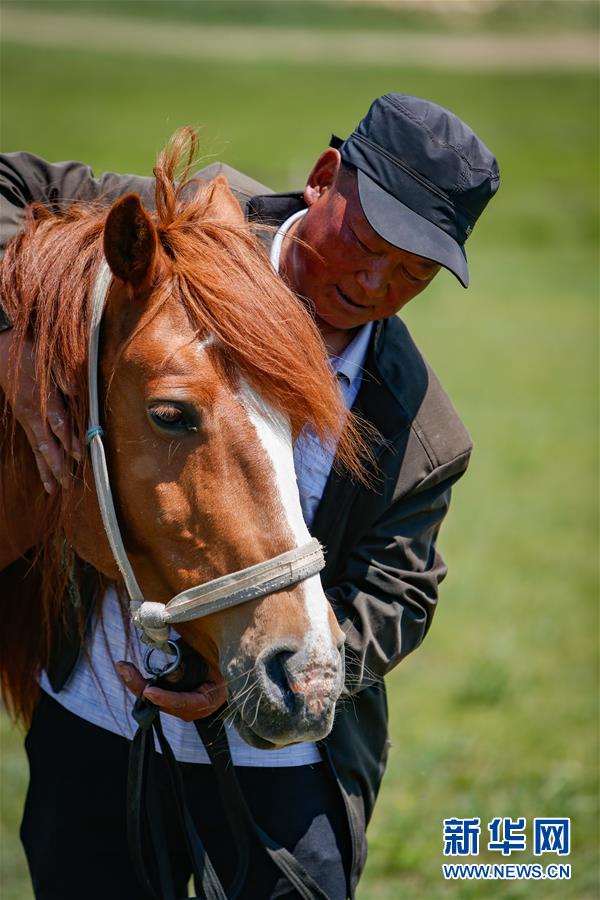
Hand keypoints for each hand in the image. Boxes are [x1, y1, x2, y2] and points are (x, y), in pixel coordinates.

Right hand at [0, 329, 80, 492]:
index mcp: (42, 399)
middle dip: (58, 465)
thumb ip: (65, 377)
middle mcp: (32, 413)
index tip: (82, 455)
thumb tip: (79, 394)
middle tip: (68, 484)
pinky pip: (32, 442)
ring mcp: (26, 417)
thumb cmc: (29, 350)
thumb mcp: (49, 359)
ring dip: (46, 469)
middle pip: (46, 444)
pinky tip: (44, 469)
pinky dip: (39, 457)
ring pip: (37, 448)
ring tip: (53, 488)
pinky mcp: (23, 417)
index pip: (59, 425)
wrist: (1, 346)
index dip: (70, 441)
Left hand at [115, 660, 227, 722]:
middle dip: (140, 686)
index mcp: (206, 701)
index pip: (183, 702)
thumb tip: (174, 655)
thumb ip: (197, 660)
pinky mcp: (170, 699)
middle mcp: (190, 709)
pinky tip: (126, 669)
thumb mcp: (216, 662)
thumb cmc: (225, 664)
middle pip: (160, 702)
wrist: (229, 672)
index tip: (149, 691)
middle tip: (123, 668)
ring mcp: (179, 706)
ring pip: (153, 698)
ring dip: (137, 682)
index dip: (166, 698)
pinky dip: (140, 680)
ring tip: (122, 666)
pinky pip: (153, 691)